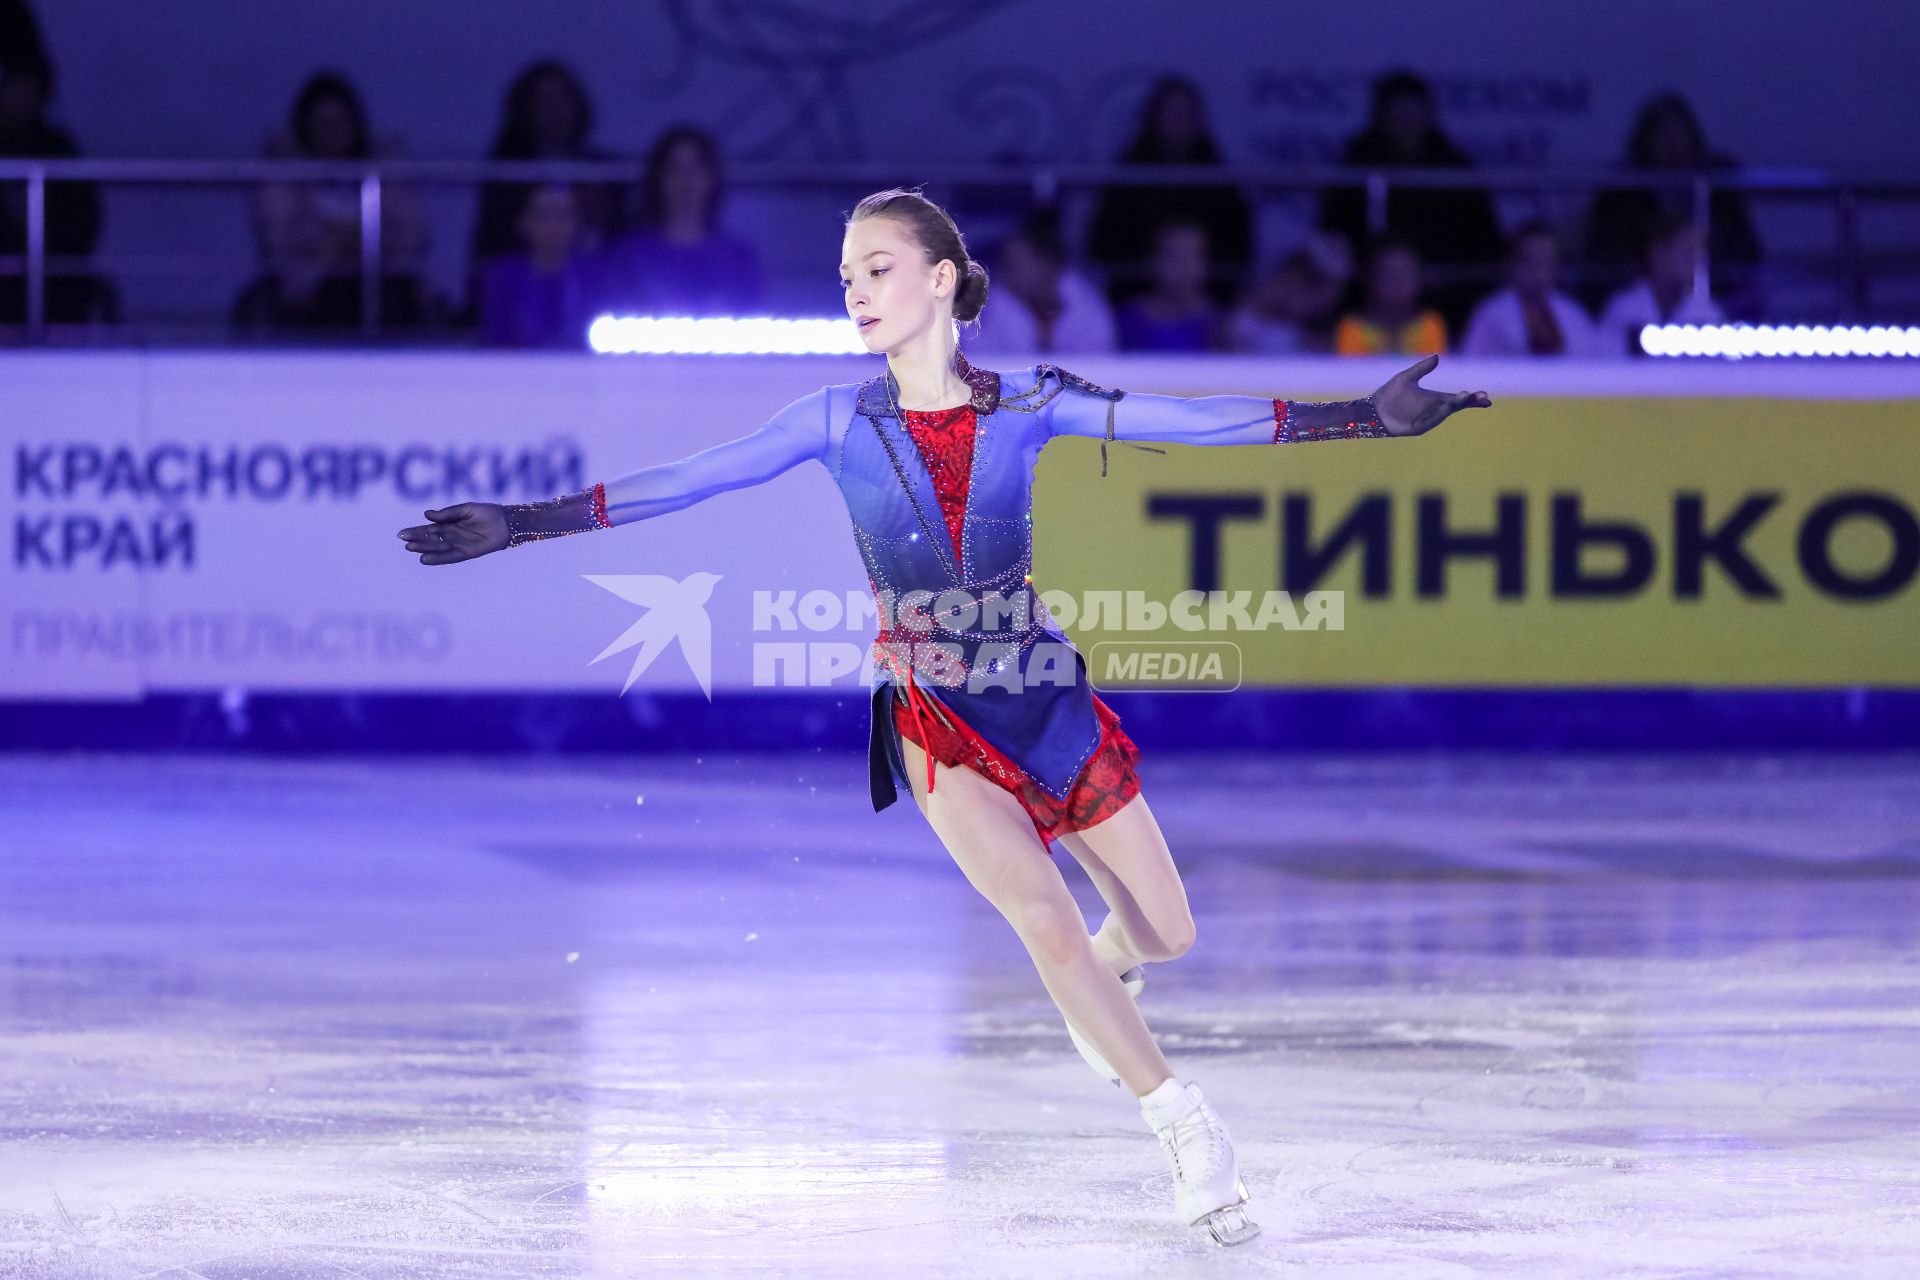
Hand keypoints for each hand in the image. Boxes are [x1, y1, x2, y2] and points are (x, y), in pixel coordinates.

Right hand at [396, 502, 508, 564]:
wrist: (505, 521)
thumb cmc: (486, 513)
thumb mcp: (464, 509)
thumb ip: (447, 514)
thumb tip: (426, 515)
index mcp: (448, 524)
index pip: (428, 529)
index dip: (415, 531)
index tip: (401, 534)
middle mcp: (450, 536)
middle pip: (430, 540)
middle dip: (416, 540)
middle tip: (403, 541)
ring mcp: (458, 545)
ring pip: (437, 548)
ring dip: (424, 549)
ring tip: (411, 548)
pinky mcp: (466, 552)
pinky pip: (450, 556)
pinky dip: (438, 558)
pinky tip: (425, 559)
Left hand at [1372, 354, 1492, 436]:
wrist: (1373, 411)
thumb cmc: (1389, 395)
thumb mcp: (1407, 378)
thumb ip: (1422, 368)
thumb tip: (1437, 356)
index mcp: (1434, 398)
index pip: (1457, 398)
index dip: (1471, 398)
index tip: (1484, 395)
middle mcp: (1434, 409)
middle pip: (1456, 406)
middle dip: (1469, 402)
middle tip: (1482, 398)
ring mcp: (1428, 419)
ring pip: (1446, 412)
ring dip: (1456, 405)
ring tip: (1466, 396)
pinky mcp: (1419, 427)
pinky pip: (1433, 420)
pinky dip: (1441, 414)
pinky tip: (1448, 406)